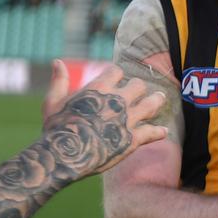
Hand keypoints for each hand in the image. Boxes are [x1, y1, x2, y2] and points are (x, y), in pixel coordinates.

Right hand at [42, 64, 166, 179]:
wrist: (66, 155)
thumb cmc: (56, 128)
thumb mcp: (53, 101)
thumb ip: (59, 81)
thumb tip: (57, 61)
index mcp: (99, 87)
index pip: (117, 71)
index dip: (116, 74)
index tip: (116, 78)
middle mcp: (117, 100)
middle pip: (138, 85)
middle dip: (138, 87)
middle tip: (140, 90)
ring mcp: (127, 119)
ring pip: (151, 104)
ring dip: (156, 100)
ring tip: (160, 98)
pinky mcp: (133, 139)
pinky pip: (152, 132)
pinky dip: (159, 132)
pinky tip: (164, 131)